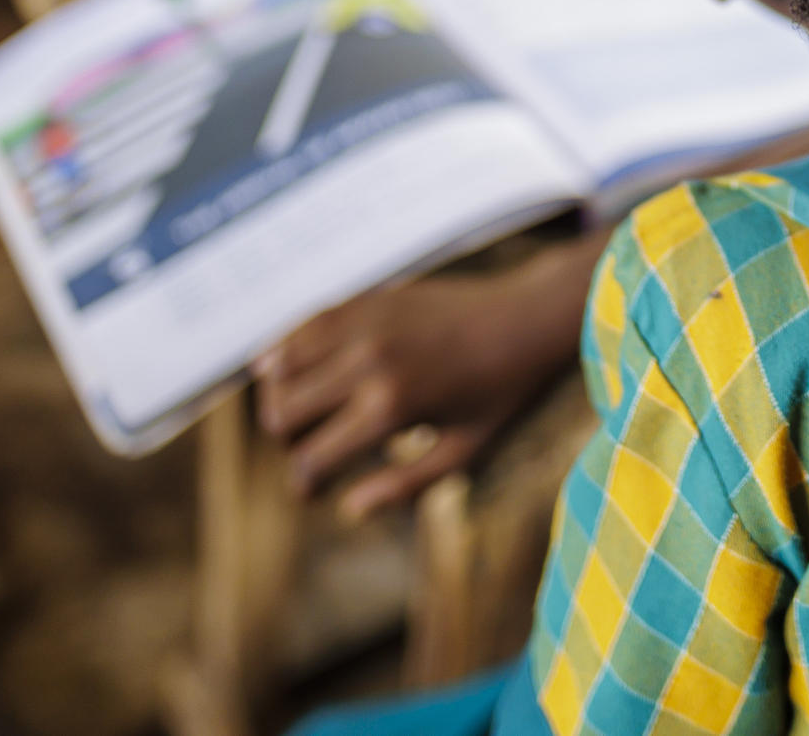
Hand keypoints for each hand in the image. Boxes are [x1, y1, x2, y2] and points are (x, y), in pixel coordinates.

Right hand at [252, 255, 582, 515]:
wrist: (527, 316)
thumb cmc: (502, 392)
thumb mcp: (464, 451)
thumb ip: (404, 486)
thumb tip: (349, 509)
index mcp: (390, 408)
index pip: (312, 458)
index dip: (304, 484)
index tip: (311, 492)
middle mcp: (367, 362)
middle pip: (283, 413)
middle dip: (288, 442)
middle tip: (310, 451)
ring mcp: (362, 324)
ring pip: (281, 367)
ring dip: (280, 396)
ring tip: (302, 415)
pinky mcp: (366, 299)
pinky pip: (302, 326)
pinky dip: (286, 351)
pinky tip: (289, 371)